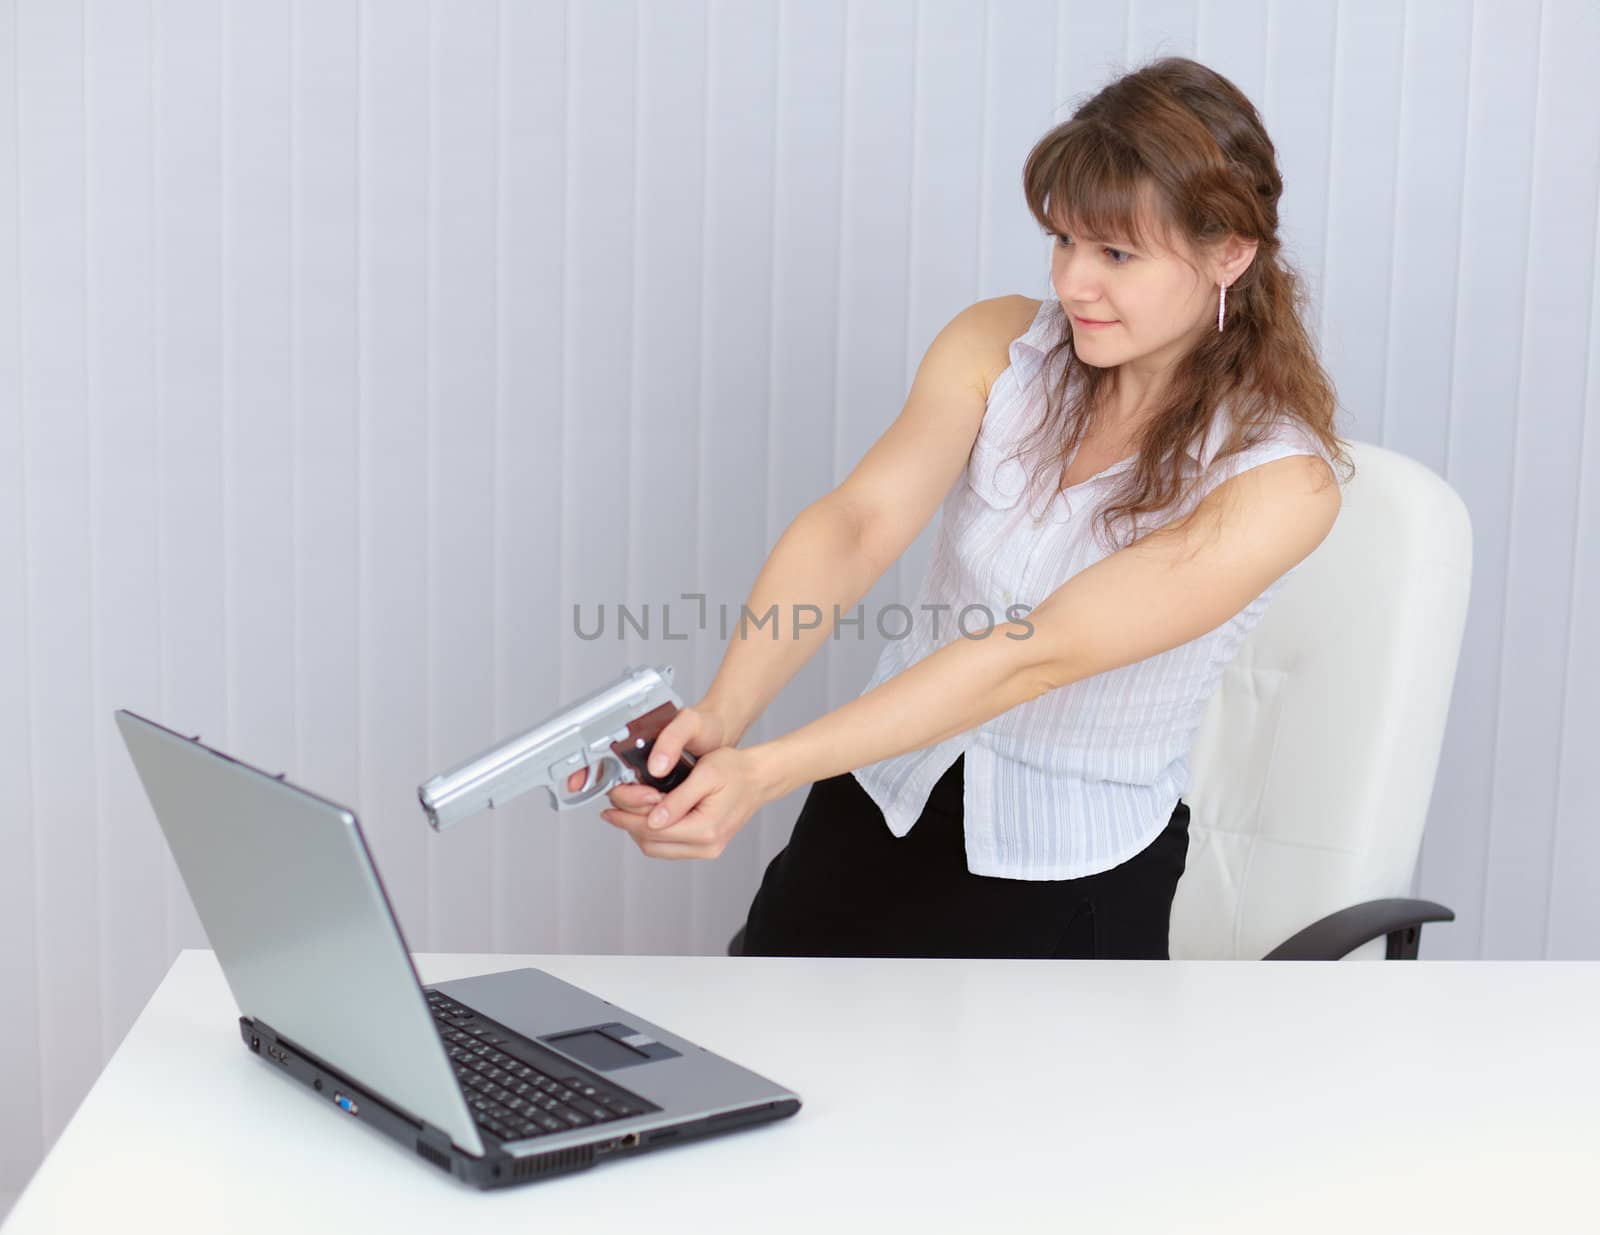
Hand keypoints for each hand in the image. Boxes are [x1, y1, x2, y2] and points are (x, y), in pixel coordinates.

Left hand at [563, 700, 744, 835]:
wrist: (758, 778)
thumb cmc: (735, 770)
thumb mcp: (705, 775)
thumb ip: (678, 800)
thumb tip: (652, 820)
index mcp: (706, 829)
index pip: (653, 830)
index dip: (627, 816)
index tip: (612, 804)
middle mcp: (706, 846)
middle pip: (651, 843)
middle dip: (628, 823)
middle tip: (614, 806)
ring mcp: (706, 849)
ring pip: (657, 849)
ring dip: (637, 830)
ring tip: (625, 810)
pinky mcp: (705, 847)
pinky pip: (669, 847)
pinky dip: (653, 833)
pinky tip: (645, 816)